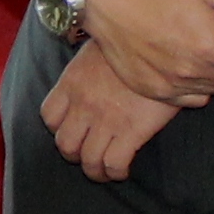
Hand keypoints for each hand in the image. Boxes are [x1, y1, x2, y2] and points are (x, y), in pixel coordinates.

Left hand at [40, 45, 185, 183]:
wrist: (164, 43)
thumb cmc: (135, 40)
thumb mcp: (101, 46)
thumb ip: (88, 65)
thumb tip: (89, 68)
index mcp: (72, 82)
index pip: (49, 116)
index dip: (58, 128)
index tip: (72, 129)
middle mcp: (83, 104)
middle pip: (65, 144)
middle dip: (75, 155)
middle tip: (88, 154)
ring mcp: (105, 120)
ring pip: (88, 161)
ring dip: (95, 171)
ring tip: (105, 171)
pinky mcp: (130, 131)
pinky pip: (113, 164)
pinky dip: (116, 173)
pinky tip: (122, 171)